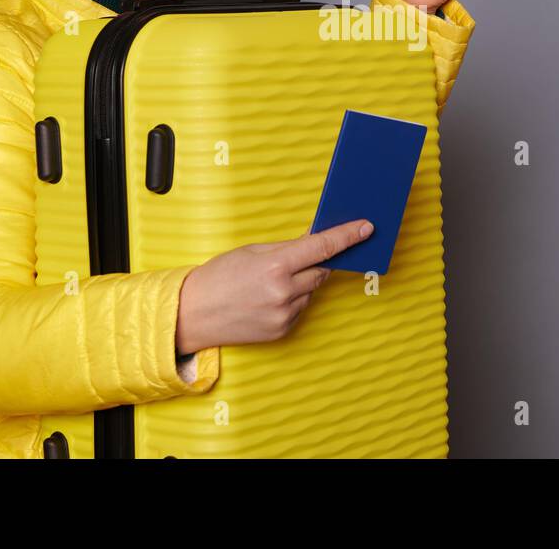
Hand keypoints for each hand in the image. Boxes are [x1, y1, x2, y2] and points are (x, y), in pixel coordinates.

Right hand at [174, 218, 373, 353]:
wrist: (192, 314)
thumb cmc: (218, 277)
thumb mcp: (252, 251)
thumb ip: (287, 248)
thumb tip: (316, 240)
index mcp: (276, 266)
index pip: (322, 248)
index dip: (347, 236)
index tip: (366, 228)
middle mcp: (284, 292)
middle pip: (321, 271)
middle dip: (316, 262)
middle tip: (301, 257)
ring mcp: (284, 314)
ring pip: (311, 291)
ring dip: (302, 282)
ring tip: (270, 282)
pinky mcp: (283, 330)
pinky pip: (300, 308)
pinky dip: (293, 299)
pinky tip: (268, 298)